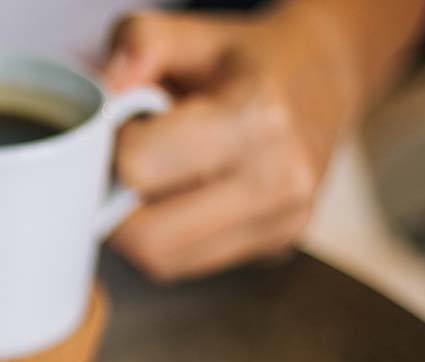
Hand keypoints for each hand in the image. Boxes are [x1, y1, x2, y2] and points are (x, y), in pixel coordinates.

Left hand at [103, 8, 361, 280]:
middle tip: (118, 169)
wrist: (322, 78)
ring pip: (164, 262)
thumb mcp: (188, 32)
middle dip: (113, 206)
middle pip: (148, 238)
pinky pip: (190, 265)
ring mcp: (284, 222)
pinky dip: (168, 239)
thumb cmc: (243, 58)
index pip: (140, 168)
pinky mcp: (276, 248)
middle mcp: (279, 178)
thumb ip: (137, 45)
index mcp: (255, 116)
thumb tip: (102, 92)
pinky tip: (179, 197)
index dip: (110, 150)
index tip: (119, 130)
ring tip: (150, 180)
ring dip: (137, 228)